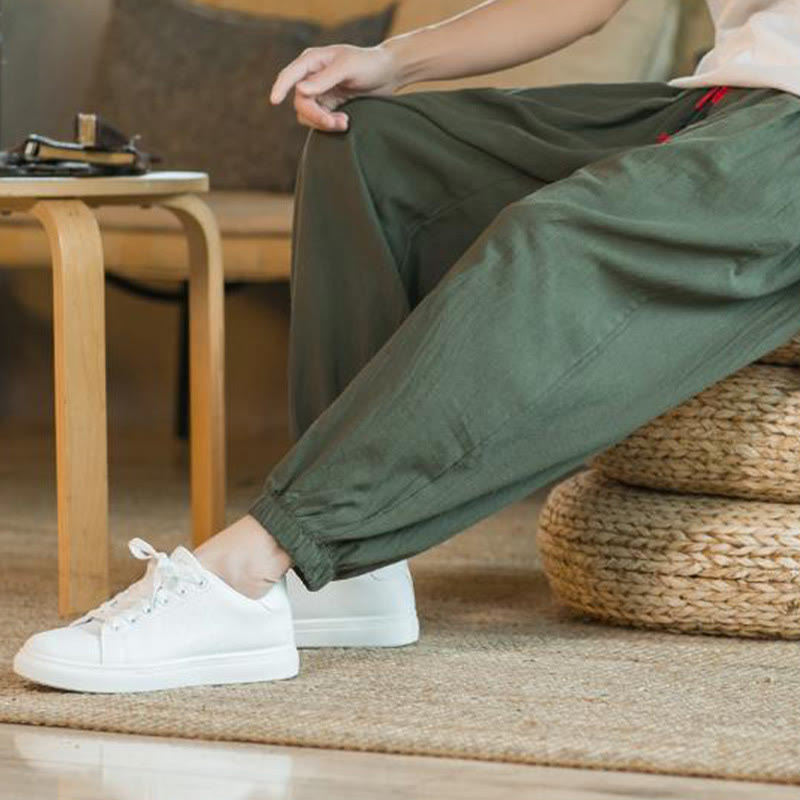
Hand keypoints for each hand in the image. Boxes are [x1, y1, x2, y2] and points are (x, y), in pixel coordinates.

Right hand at [269, 43, 401, 131]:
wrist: (388, 74)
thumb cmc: (368, 64)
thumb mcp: (347, 68)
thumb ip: (324, 79)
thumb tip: (299, 91)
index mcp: (312, 61)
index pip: (290, 75)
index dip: (280, 87)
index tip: (274, 101)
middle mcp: (312, 76)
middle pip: (301, 102)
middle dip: (316, 116)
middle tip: (336, 123)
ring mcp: (319, 92)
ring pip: (308, 115)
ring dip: (324, 123)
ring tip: (345, 123)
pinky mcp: (329, 105)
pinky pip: (319, 120)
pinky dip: (330, 125)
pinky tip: (346, 122)